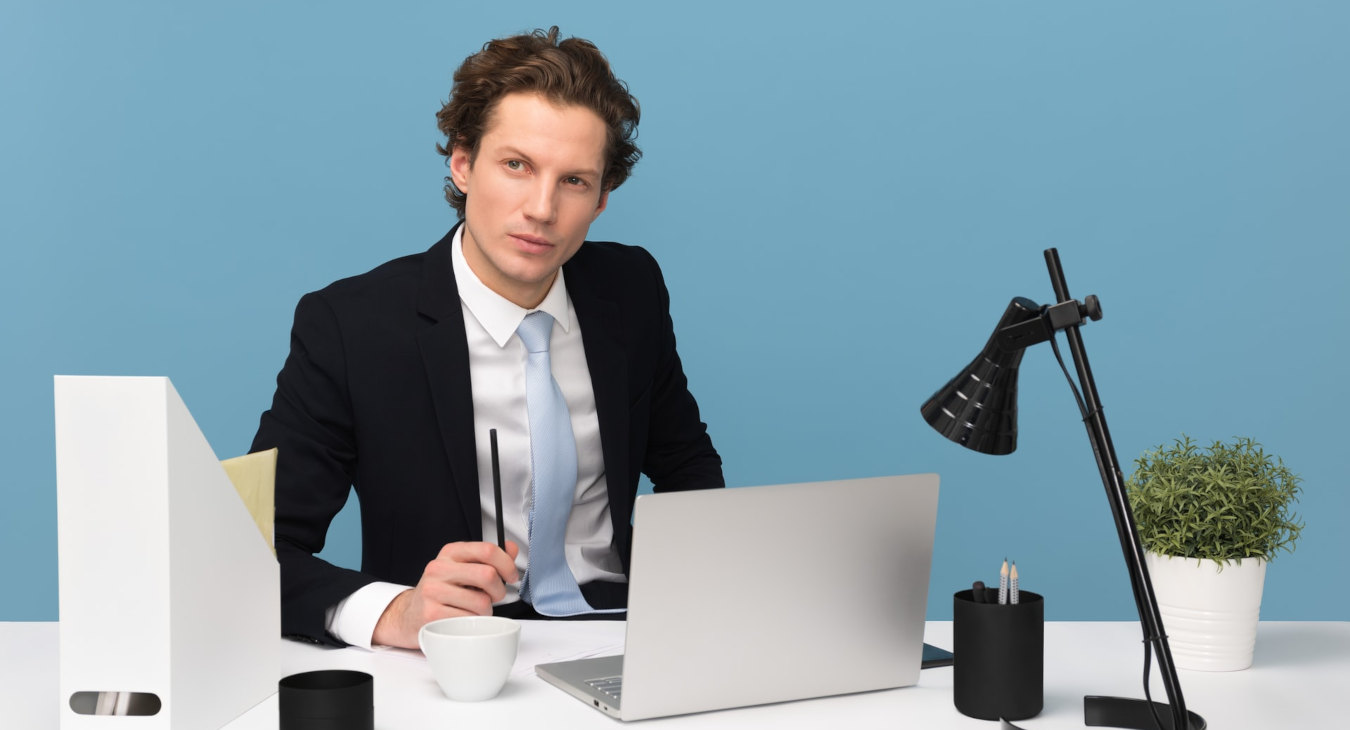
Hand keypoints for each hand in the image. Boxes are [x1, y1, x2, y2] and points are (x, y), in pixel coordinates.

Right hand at [372, 540, 519, 648]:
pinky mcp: (431, 614)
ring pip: (482, 602)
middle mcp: (439, 568)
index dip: (507, 564)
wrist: (410, 614)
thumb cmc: (442, 591)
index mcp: (450, 552)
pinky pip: (469, 620)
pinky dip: (473, 624)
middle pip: (488, 575)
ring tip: (474, 610)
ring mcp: (433, 591)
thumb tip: (512, 549)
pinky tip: (463, 619)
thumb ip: (489, 559)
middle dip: (499, 590)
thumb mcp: (463, 568)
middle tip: (494, 597)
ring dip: (486, 611)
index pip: (487, 549)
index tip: (511, 576)